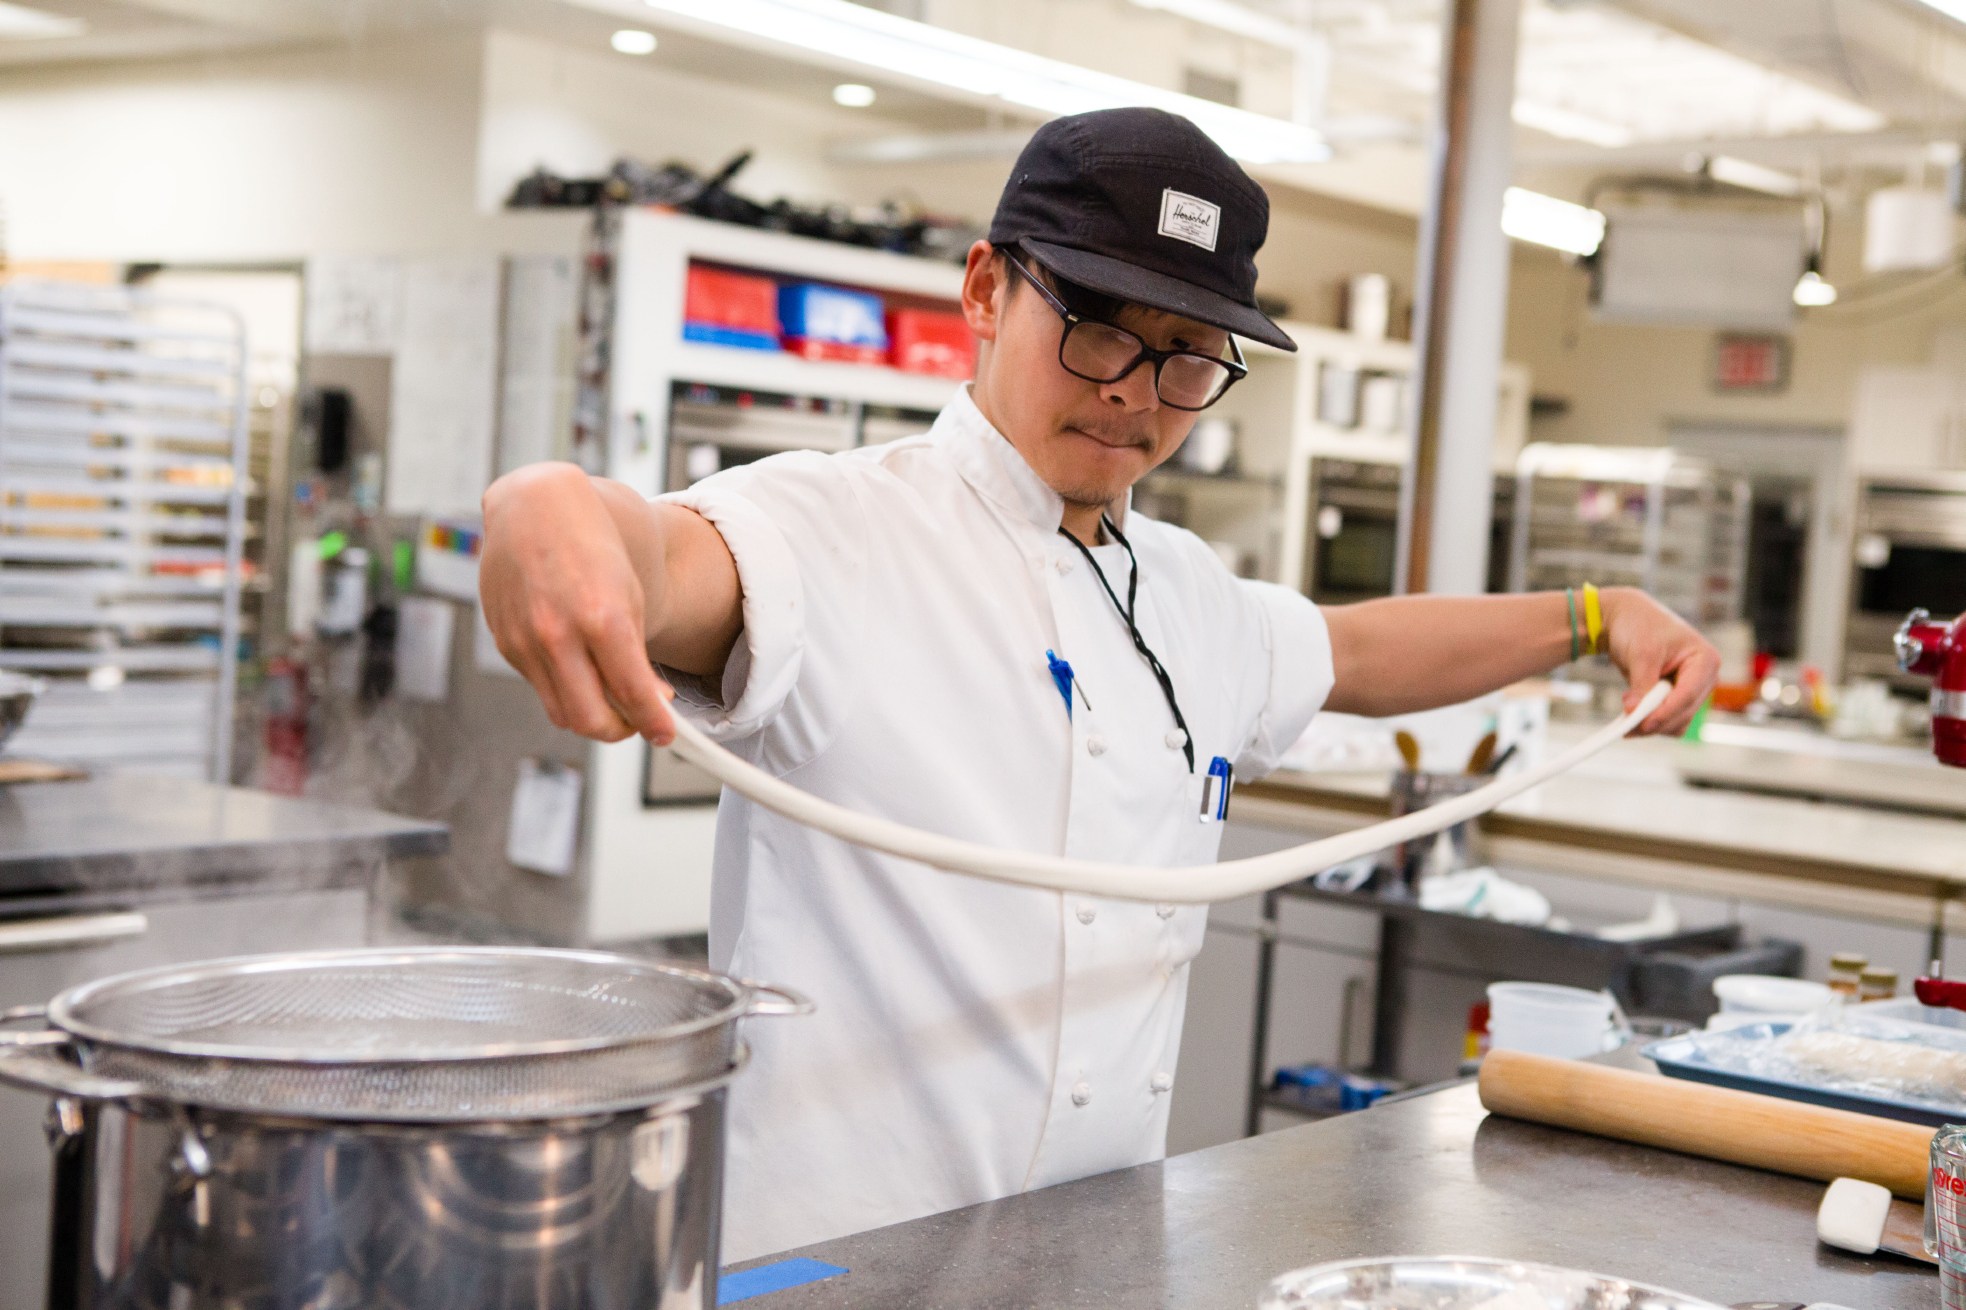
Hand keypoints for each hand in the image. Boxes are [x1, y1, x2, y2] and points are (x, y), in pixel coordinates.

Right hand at [480, 463, 676, 744]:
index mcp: (600, 616)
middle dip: (621, 731)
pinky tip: (578, 663)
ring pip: (561, 712)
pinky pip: (540, 686)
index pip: (632, 693)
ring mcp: (524, 641)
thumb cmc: (591, 547)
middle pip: (590, 720)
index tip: (666, 733)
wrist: (535, 508)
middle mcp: (556, 633)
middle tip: (638, 721)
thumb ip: (635, 654)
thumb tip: (648, 704)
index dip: (654, 723)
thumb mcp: (630, 595)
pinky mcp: (504, 643)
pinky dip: (565, 687)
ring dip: (592, 715)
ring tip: (613, 697)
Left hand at [1599, 587, 1719, 735]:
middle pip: (1684, 713)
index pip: (1688, 695)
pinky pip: (1668, 720)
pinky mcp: (1677, 698)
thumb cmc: (1639, 627)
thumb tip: (1634, 712)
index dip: (1666, 712)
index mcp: (1705, 660)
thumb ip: (1642, 684)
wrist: (1627, 619)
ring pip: (1677, 722)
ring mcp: (1692, 690)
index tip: (1643, 724)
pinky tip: (1632, 707)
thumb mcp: (1642, 654)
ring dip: (1651, 722)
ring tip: (1626, 706)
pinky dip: (1650, 720)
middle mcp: (1704, 678)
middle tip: (1626, 726)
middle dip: (1655, 721)